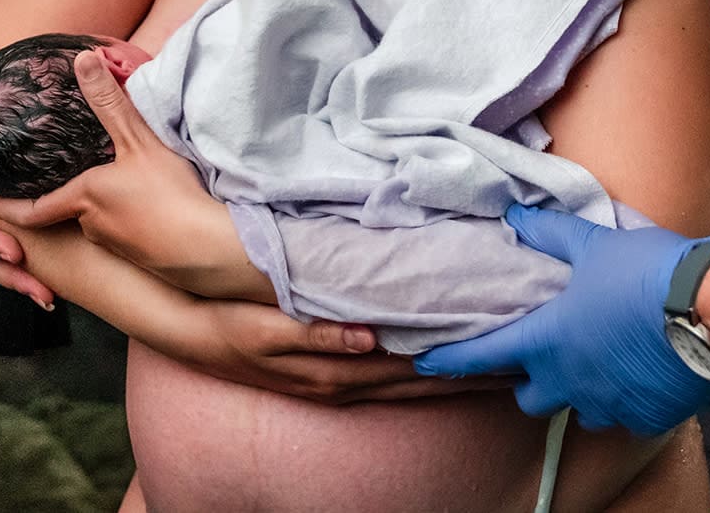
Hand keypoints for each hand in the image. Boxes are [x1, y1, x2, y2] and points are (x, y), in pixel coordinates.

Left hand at [0, 49, 269, 300]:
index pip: (30, 209)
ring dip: (103, 205)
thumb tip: (83, 59)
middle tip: (64, 171)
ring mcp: (120, 245)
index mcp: (84, 199)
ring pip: (100, 221)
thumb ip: (109, 102)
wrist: (209, 249)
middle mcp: (93, 226)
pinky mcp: (145, 257)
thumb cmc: (168, 195)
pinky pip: (127, 233)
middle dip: (65, 195)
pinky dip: (129, 218)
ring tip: (115, 182)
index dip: (5, 206)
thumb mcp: (138, 141)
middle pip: (69, 210)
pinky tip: (148, 205)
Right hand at [169, 299, 501, 404]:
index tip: (502, 347)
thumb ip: (315, 333)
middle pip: (420, 381)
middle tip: (519, 357)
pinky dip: (421, 371)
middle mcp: (344, 381)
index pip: (411, 367)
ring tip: (495, 359)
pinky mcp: (329, 373)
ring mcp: (337, 381)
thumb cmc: (228, 327)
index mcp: (336, 367)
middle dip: (469, 372)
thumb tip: (367, 337)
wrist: (190, 332)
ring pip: (408, 382)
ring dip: (451, 373)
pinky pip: (388, 377)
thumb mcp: (263, 329)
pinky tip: (438, 359)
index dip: (456, 360)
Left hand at [414, 205, 709, 434]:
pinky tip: (637, 375)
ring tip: (596, 366)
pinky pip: (623, 417)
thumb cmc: (646, 272)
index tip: (425, 363)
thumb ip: (550, 233)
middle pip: (530, 398)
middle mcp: (569, 380)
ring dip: (579, 392)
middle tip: (542, 358)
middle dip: (529, 382)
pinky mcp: (645, 418)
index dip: (450, 359)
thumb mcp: (593, 243)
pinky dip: (623, 400)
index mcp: (548, 339)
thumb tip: (515, 216)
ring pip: (578, 411)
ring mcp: (607, 404)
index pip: (484, 354)